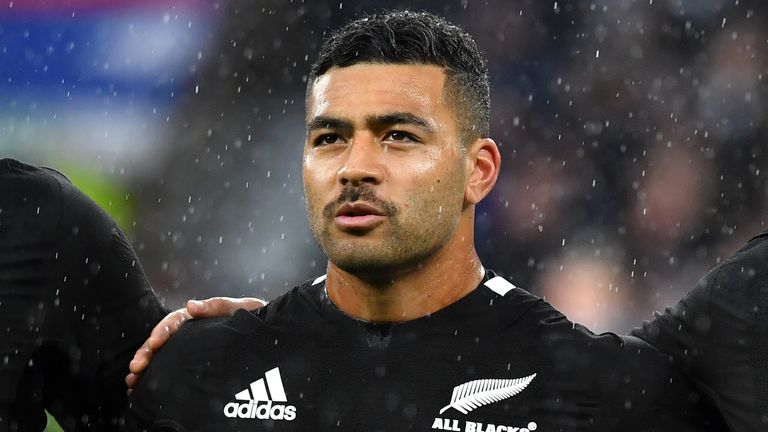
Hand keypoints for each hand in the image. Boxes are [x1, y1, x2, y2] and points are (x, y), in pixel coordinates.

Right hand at [125, 297, 266, 391]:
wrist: (273, 336)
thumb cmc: (259, 318)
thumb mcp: (245, 307)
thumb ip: (220, 305)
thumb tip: (190, 305)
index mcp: (201, 317)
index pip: (175, 321)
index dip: (162, 331)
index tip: (154, 344)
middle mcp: (193, 331)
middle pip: (163, 339)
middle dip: (147, 352)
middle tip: (135, 368)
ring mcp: (193, 346)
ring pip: (163, 354)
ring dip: (146, 365)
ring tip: (132, 380)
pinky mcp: (196, 361)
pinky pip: (172, 367)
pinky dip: (155, 375)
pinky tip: (142, 386)